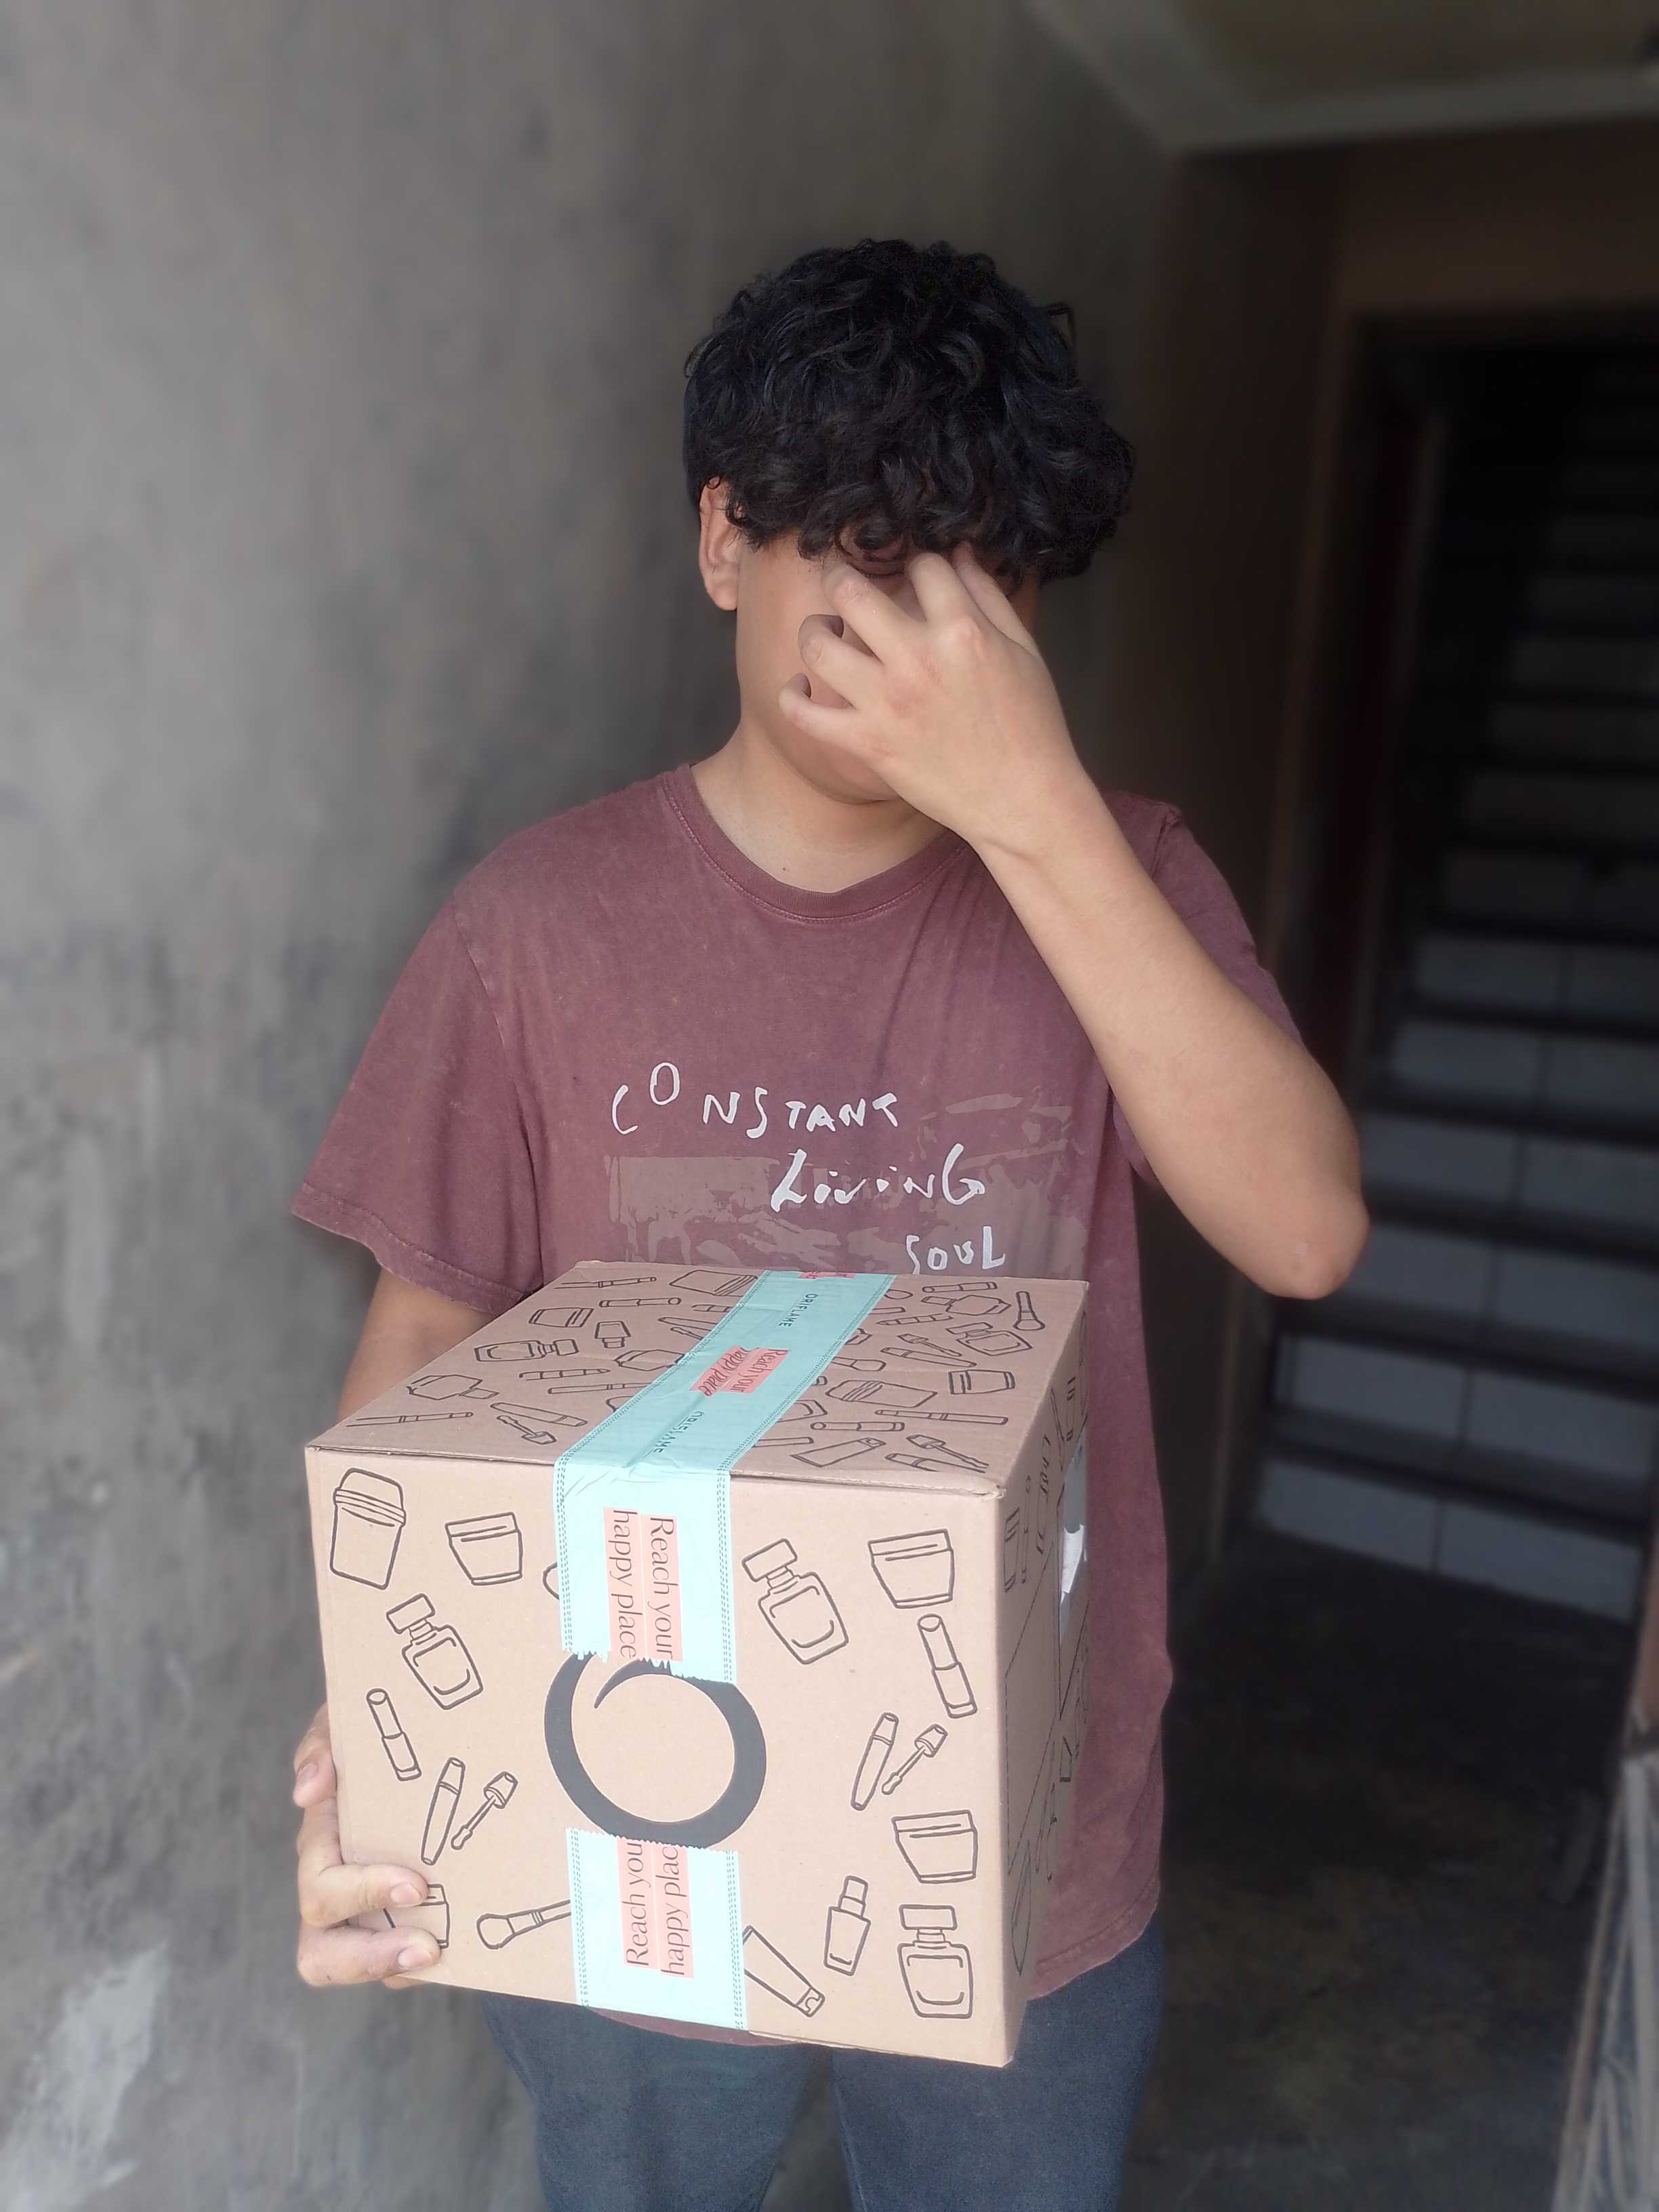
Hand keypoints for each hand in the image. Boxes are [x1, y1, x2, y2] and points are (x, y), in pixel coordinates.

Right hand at [293, 1705, 437, 1988]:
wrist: (432, 1743)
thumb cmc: (377, 1738)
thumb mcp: (348, 1724)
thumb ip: (324, 1743)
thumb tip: (308, 1791)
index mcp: (323, 1843)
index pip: (321, 1888)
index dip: (361, 1894)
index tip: (414, 1886)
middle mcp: (336, 1888)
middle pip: (320, 1951)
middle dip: (367, 1955)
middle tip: (426, 1945)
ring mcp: (364, 1915)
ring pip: (355, 1968)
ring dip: (391, 1967)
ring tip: (437, 1956)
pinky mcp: (399, 1927)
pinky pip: (399, 1968)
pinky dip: (422, 1964)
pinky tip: (462, 1949)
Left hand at [778, 543, 1089, 854]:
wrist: (1022, 800)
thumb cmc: (1031, 724)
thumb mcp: (1024, 649)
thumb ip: (989, 596)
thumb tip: (960, 552)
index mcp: (962, 632)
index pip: (922, 566)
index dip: (918, 563)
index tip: (914, 575)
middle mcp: (917, 660)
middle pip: (850, 592)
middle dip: (837, 573)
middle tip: (837, 577)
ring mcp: (887, 704)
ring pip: (817, 646)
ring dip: (812, 630)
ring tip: (824, 632)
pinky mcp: (868, 744)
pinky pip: (805, 715)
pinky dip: (792, 697)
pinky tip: (801, 688)